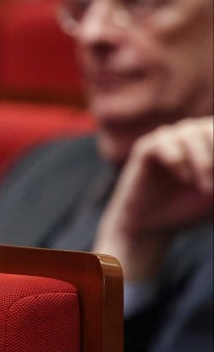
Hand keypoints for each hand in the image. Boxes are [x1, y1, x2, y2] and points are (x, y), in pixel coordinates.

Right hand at [95, 116, 213, 280]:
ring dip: (202, 161)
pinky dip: (176, 159)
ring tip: (206, 188)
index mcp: (207, 139)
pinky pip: (161, 143)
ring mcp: (166, 139)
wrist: (151, 225)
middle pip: (208, 127)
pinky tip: (184, 180)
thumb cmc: (188, 207)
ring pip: (188, 133)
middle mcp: (188, 134)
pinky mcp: (145, 149)